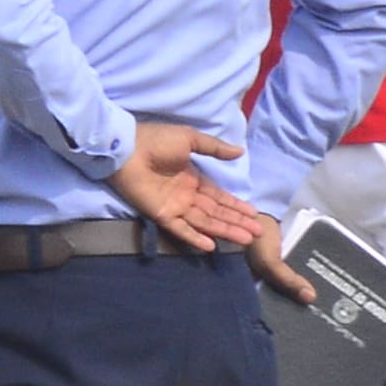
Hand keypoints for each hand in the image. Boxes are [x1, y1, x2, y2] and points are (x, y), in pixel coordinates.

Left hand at [114, 121, 304, 293]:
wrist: (127, 148)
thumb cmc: (156, 140)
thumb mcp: (190, 139)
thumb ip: (214, 149)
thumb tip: (240, 152)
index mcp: (193, 179)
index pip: (219, 197)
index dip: (236, 206)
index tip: (253, 214)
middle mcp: (186, 195)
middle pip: (217, 212)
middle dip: (237, 222)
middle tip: (257, 232)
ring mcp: (175, 206)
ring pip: (205, 222)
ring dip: (226, 230)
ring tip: (246, 239)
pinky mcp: (161, 214)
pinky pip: (181, 229)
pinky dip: (195, 237)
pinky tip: (211, 246)